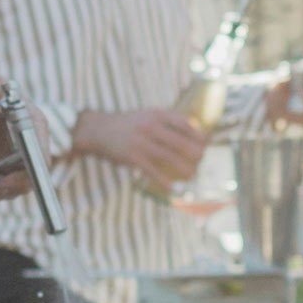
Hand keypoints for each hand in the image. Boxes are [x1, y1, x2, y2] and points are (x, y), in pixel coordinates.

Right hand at [74, 107, 207, 187]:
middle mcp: (150, 127)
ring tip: (192, 174)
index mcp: (155, 115)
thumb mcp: (146, 115)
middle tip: (201, 159)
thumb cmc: (127, 124)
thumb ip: (166, 120)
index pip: (183, 123)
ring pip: (168, 156)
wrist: (98, 130)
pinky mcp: (132, 157)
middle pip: (178, 141)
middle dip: (193, 151)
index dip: (196, 134)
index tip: (205, 142)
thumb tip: (193, 127)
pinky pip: (151, 170)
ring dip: (182, 167)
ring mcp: (141, 142)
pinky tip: (171, 187)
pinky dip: (162, 180)